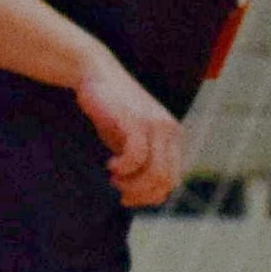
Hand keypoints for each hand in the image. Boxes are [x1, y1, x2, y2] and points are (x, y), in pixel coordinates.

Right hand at [74, 61, 183, 208]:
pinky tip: (111, 164)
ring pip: (155, 174)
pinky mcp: (137, 121)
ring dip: (131, 185)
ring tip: (113, 177)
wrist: (96, 74)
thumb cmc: (111, 111)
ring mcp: (156, 125)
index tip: (125, 196)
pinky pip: (137, 158)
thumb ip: (141, 163)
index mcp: (174, 138)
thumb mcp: (130, 140)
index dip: (148, 197)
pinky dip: (123, 168)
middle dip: (139, 194)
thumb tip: (139, 197)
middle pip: (165, 182)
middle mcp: (170, 132)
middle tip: (117, 189)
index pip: (172, 182)